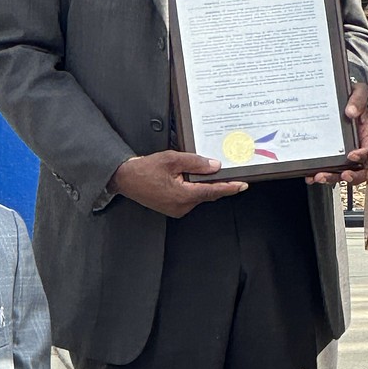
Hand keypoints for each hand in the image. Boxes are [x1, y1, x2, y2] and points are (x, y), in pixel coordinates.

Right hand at [110, 150, 247, 216]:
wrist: (125, 178)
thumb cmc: (145, 169)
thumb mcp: (172, 159)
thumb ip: (195, 163)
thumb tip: (214, 166)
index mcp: (182, 195)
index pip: (212, 191)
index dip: (229, 188)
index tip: (243, 185)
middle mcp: (181, 206)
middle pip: (207, 194)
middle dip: (218, 184)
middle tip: (230, 173)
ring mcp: (176, 209)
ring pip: (198, 195)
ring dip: (203, 185)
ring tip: (204, 170)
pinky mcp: (172, 208)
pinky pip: (189, 197)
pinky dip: (194, 188)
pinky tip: (190, 177)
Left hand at [307, 81, 367, 185]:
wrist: (341, 95)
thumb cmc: (353, 95)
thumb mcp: (359, 91)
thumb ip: (358, 100)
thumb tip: (351, 111)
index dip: (363, 156)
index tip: (352, 156)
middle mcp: (360, 146)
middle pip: (361, 168)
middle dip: (352, 175)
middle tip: (341, 175)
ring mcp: (348, 151)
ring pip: (345, 172)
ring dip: (333, 177)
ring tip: (320, 177)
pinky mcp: (335, 154)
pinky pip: (331, 167)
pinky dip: (322, 173)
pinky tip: (311, 175)